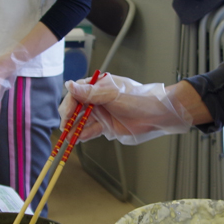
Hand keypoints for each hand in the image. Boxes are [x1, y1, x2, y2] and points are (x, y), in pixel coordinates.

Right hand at [59, 74, 192, 144]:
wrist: (157, 114)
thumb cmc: (138, 99)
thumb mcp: (113, 95)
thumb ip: (90, 93)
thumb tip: (69, 85)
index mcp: (98, 85)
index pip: (77, 92)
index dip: (70, 103)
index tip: (67, 114)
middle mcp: (98, 98)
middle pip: (77, 107)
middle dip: (69, 118)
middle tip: (65, 128)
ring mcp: (102, 112)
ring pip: (83, 120)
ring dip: (75, 128)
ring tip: (69, 138)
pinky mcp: (107, 125)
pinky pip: (92, 129)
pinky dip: (84, 134)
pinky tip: (79, 139)